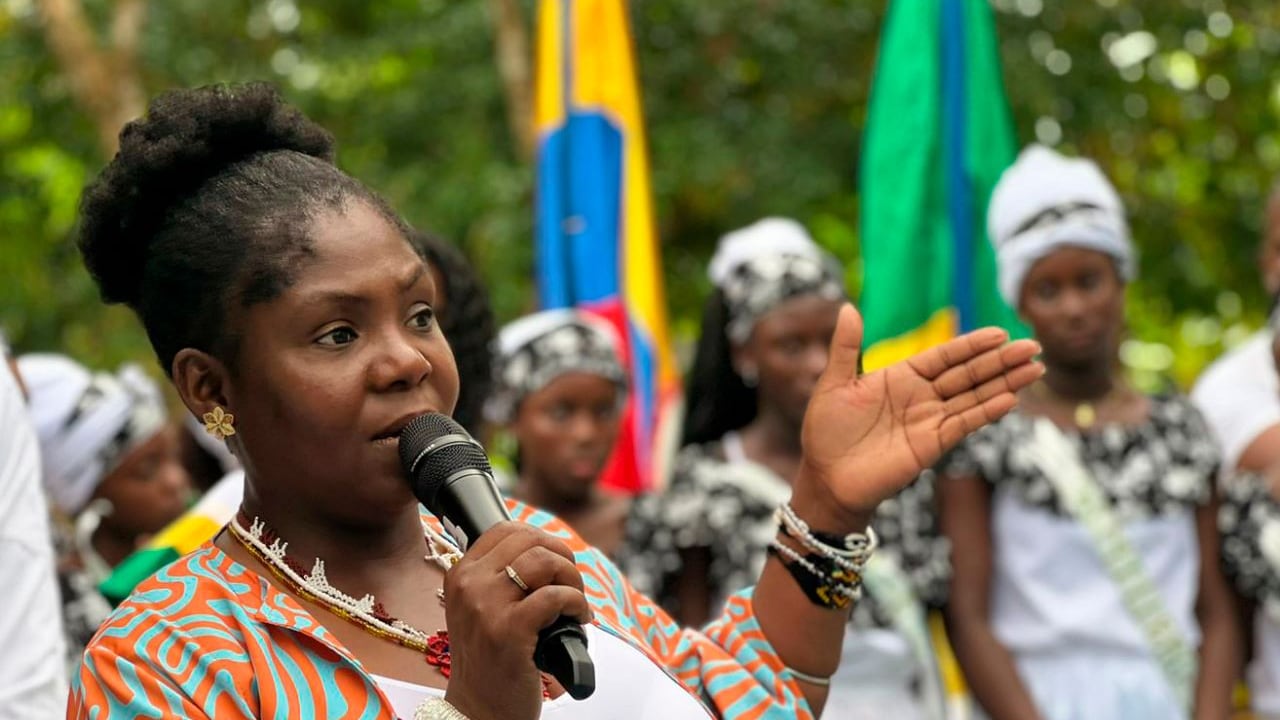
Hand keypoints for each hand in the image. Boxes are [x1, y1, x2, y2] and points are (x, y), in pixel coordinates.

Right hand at [442, 522, 591, 719]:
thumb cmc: (491, 661)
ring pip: (544, 562)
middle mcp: (469, 585)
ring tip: (575, 603)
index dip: (542, 539)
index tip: (556, 562)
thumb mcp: (481, 611)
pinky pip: (556, 596)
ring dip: (573, 579)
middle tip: (572, 584)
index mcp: (461, 575)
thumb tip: (547, 550)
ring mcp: (486, 607)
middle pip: (530, 540)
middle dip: (563, 557)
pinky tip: (579, 619)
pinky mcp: (509, 630)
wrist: (479, 711)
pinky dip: (577, 604)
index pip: (507, 529)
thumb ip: (500, 579)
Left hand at [794, 304, 1041, 529]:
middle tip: (1033, 346)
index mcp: (900, 377)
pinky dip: (987, 412)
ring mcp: (929, 420)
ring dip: (1005, 383)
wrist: (825, 479)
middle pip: (968, 374)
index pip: (945, 356)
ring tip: (1035, 369)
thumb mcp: (833, 383)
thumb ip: (845, 347)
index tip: (1000, 332)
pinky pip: (964, 424)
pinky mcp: (932, 445)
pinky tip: (1010, 399)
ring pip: (974, 396)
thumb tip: (847, 307)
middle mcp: (921, 396)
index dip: (972, 345)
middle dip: (1000, 360)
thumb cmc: (825, 432)